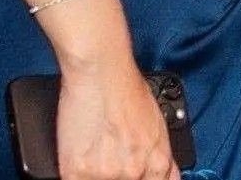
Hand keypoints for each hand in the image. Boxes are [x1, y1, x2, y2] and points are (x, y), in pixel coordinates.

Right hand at [54, 54, 179, 179]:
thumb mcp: (158, 122)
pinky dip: (76, 171)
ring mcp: (105, 174)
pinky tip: (80, 154)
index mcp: (158, 161)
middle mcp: (134, 172)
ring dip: (96, 171)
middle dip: (117, 174)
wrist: (101, 71)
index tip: (134, 175)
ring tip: (95, 148)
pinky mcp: (77, 171)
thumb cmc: (128, 87)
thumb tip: (164, 172)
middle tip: (109, 155)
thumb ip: (159, 153)